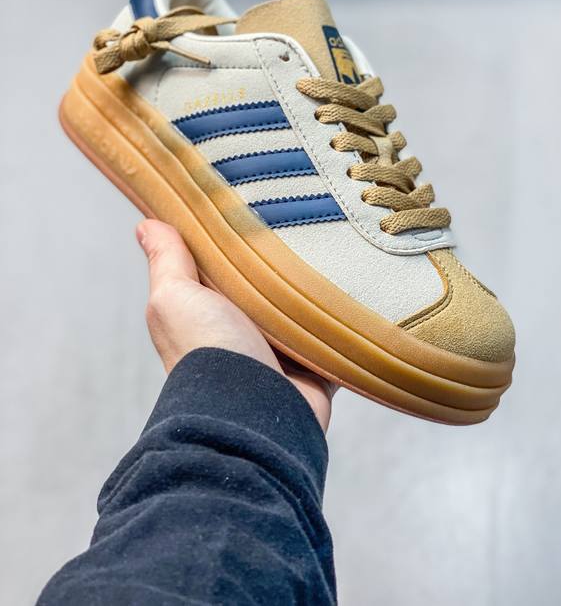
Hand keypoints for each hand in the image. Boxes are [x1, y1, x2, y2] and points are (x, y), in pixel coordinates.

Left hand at [136, 219, 334, 431]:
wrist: (253, 414)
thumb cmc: (206, 352)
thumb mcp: (175, 298)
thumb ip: (167, 262)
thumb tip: (144, 225)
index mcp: (211, 310)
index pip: (224, 266)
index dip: (235, 238)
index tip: (253, 200)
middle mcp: (246, 331)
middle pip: (270, 285)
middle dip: (286, 260)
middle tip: (308, 217)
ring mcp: (283, 350)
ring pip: (307, 308)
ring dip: (320, 289)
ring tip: (340, 244)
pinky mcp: (318, 366)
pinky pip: (340, 336)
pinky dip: (350, 321)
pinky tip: (362, 289)